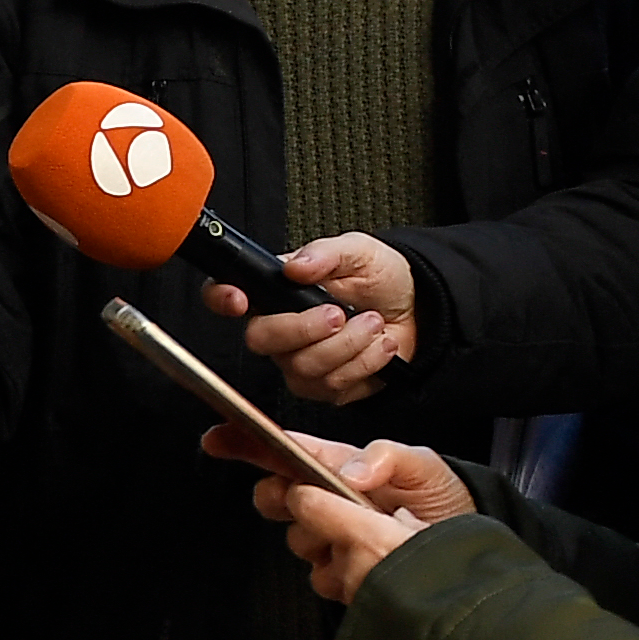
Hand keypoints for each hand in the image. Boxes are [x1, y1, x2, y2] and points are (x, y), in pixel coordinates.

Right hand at [202, 425, 467, 605]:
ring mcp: (330, 541)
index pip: (285, 452)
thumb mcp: (426, 467)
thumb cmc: (447, 503)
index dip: (248, 443)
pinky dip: (344, 571)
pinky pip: (321, 577)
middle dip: (284, 500)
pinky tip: (371, 561)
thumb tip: (349, 471)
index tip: (218, 438)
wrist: (465, 554)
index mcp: (340, 468)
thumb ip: (387, 457)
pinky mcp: (338, 576)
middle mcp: (328, 503)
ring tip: (372, 533)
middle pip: (275, 498)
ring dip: (328, 538)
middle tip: (309, 503)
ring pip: (298, 540)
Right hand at [209, 234, 421, 402]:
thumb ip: (326, 253)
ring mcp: (297, 362)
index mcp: (276, 291)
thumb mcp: (358, 251)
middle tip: (338, 313)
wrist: (416, 311)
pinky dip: (365, 362)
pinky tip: (379, 345)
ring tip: (372, 323)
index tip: (240, 301)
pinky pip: (333, 385)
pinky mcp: (323, 387)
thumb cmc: (380, 279)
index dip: (222, 298)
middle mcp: (279, 329)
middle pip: (261, 340)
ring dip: (347, 344)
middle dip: (304, 328)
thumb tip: (296, 266)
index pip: (225, 294)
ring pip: (302, 367)